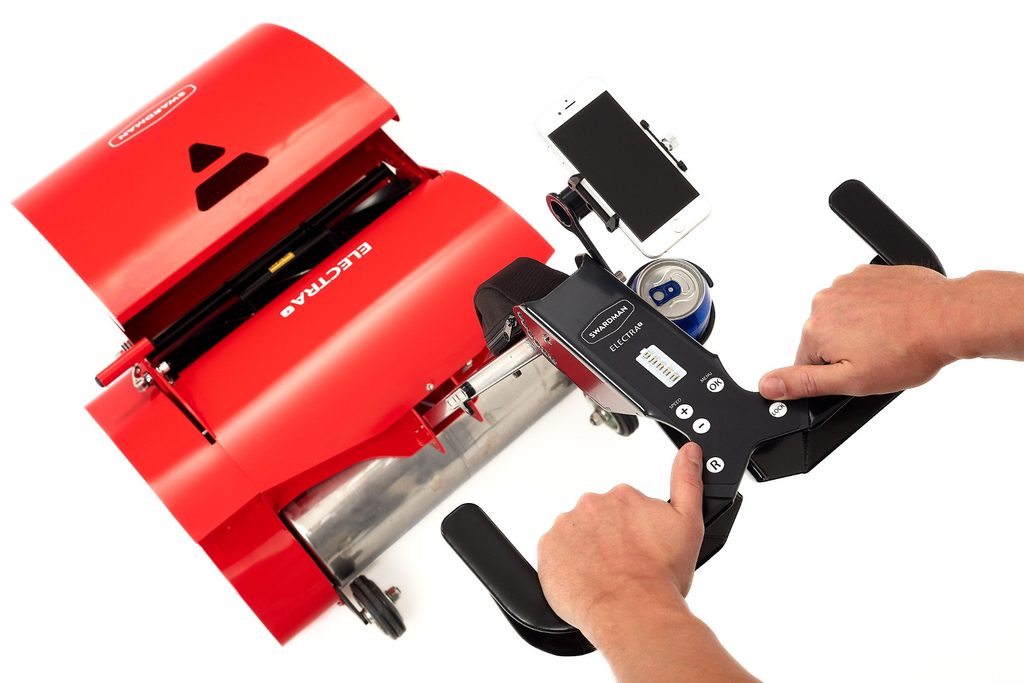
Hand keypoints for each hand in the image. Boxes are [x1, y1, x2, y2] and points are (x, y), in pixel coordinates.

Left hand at [537, 443, 704, 640]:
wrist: (633, 611)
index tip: (638, 549)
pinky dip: (566, 565)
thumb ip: (687, 481)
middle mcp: (591, 505)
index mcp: (622, 496)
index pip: (623, 509)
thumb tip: (690, 452)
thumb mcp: (688, 524)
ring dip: (586, 551)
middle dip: (608, 539)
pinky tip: (585, 579)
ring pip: (575, 536)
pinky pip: (554, 553)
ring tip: (605, 576)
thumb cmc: (660, 576)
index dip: (632, 533)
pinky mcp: (547, 549)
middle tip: (623, 565)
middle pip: (598, 521)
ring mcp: (566, 526)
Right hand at [759, 264, 963, 399]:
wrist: (950, 317)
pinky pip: (860, 297)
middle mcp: (824, 302)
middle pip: (823, 338)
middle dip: (846, 349)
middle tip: (880, 356)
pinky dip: (874, 309)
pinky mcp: (866, 273)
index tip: (861, 370)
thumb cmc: (909, 350)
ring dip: (860, 329)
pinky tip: (894, 320)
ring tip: (891, 338)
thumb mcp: (852, 381)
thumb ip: (804, 383)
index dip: (835, 373)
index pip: (807, 363)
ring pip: (842, 317)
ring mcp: (846, 284)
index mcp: (815, 330)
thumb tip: (767, 384)